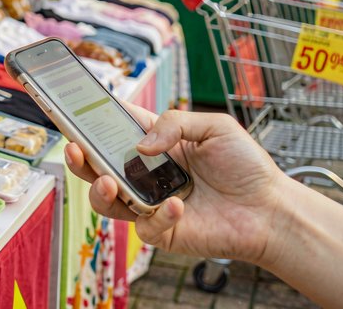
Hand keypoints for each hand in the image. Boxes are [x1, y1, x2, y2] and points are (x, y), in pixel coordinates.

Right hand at [64, 105, 286, 264]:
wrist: (271, 210)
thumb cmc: (246, 166)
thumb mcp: (215, 127)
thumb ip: (175, 123)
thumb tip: (140, 144)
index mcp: (155, 144)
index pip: (114, 128)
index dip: (91, 119)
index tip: (71, 110)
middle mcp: (146, 173)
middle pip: (97, 166)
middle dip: (79, 158)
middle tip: (74, 148)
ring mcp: (150, 203)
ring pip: (106, 199)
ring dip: (99, 189)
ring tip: (106, 180)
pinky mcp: (162, 231)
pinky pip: (144, 226)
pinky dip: (158, 216)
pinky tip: (178, 205)